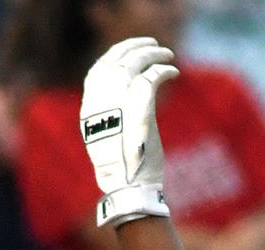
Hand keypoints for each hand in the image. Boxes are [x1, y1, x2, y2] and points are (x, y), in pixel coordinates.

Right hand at [79, 37, 177, 227]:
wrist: (129, 189)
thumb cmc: (124, 172)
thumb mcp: (109, 142)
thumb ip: (111, 120)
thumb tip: (122, 110)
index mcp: (89, 110)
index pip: (97, 72)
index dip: (114, 58)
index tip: (127, 54)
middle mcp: (100, 103)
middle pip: (115, 62)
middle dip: (133, 48)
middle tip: (151, 45)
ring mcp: (118, 105)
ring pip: (134, 65)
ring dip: (152, 56)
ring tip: (167, 54)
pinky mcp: (140, 111)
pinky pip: (151, 79)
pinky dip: (163, 71)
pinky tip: (174, 72)